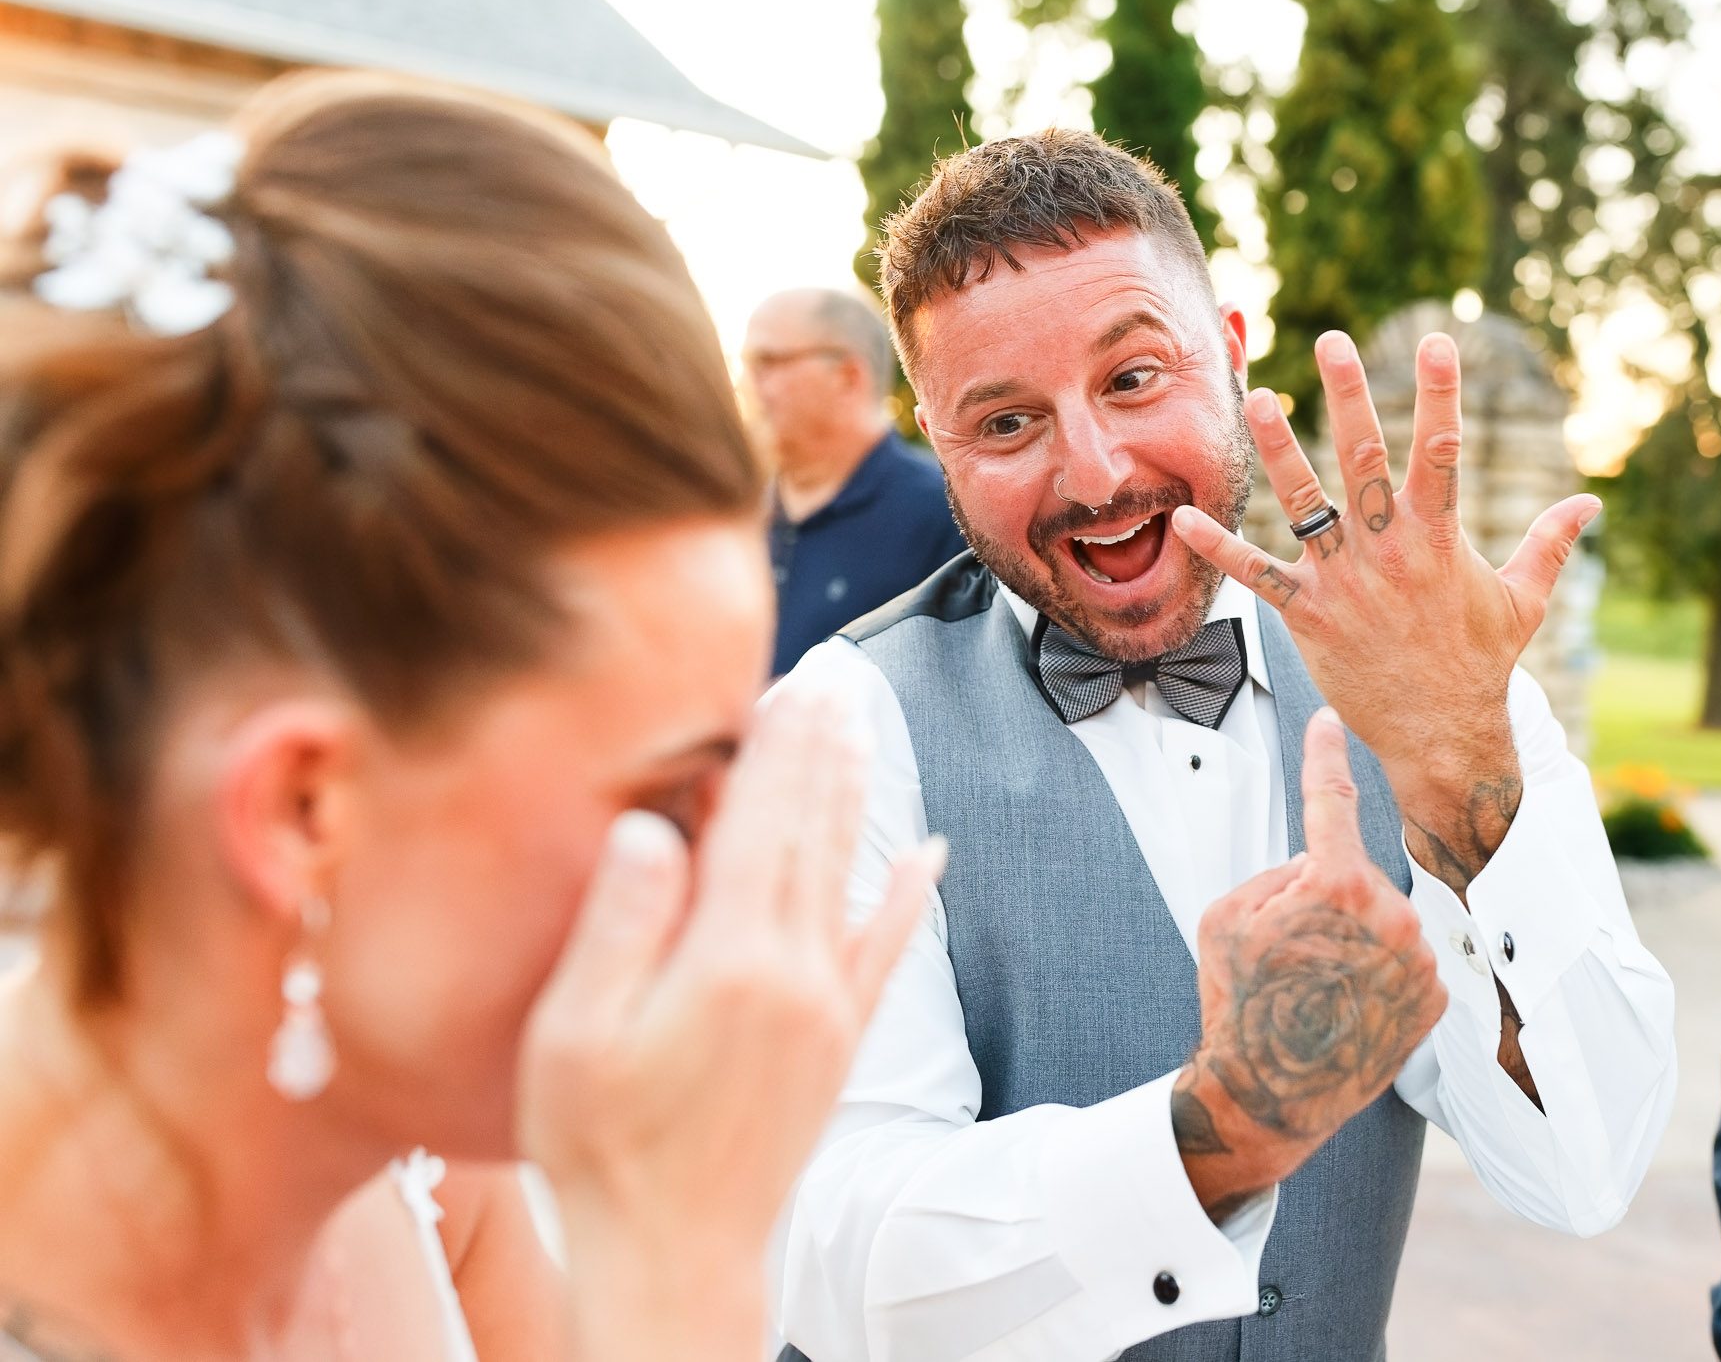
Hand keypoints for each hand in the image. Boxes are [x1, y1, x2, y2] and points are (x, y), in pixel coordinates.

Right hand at [516, 692, 942, 1360]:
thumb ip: (619, 922)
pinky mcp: (838, 1044)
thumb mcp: (576, 1035)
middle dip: (821, 749)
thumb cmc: (605, 1151)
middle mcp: (795, 973)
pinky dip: (905, 897)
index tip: (787, 684)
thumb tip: (652, 826)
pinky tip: (928, 855)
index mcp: (728, 959)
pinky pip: (884, 951)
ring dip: (856, 796)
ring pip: (848, 875)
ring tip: (862, 731)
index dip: (774, 746)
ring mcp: (826, 1008)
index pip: (759, 821)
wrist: (677, 1258)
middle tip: (833, 679)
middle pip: (812, 832)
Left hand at [1172, 331, 1599, 887]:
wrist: (1440, 734)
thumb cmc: (1480, 664)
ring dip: (1280, 449)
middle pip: (1365, 459)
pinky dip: (1219, 547)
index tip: (1437, 340)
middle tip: (1332, 341)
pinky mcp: (1308, 614)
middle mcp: (1387, 551)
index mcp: (1438, 539)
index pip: (1442, 452)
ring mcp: (1344, 581)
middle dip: (1350, 396)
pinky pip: (1256, 576)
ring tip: (1257, 398)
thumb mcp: (1524, 599)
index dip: (1439, 395)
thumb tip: (1590, 503)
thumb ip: (1550, 543)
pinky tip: (1183, 518)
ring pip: (1305, 503)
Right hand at [1172, 708, 1447, 1220]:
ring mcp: (1420, 960)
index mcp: (1337, 884)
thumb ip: (1279, 872)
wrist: (1271, 1094)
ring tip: (1316, 989)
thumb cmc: (1239, 1003)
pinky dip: (1375, 974)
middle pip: (1350, 875)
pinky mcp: (1436, 998)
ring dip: (1351, 939)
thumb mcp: (1226, 914)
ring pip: (1379, 918)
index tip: (1329, 723)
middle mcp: (1391, 915)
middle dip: (1321, 898)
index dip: (1323, 755)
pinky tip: (1346, 1007)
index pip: (1330, 800)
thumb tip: (1318, 866)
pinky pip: (1402, 960)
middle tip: (1287, 954)